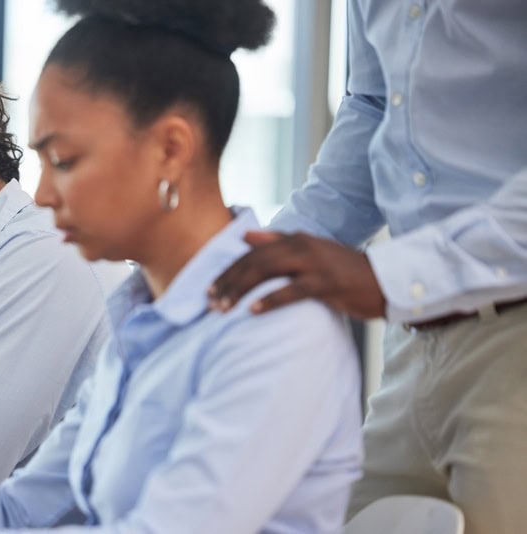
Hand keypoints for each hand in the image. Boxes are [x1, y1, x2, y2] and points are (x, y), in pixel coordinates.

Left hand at [208, 231, 385, 319]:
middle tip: (210, 302)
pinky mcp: (326, 283)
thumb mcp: (310, 252)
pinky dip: (270, 299)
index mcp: (295, 239)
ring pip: (267, 272)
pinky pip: (292, 290)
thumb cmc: (343, 271)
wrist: (384, 281)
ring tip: (223, 307)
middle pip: (254, 261)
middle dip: (228, 282)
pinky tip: (252, 310)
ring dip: (241, 290)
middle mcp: (301, 247)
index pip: (251, 253)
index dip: (228, 270)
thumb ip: (278, 241)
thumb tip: (245, 235)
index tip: (209, 289)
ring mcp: (314, 263)